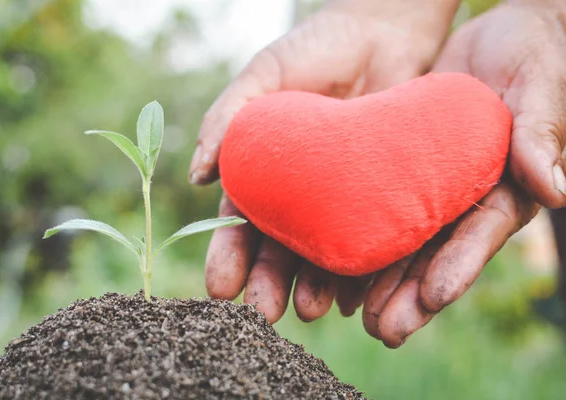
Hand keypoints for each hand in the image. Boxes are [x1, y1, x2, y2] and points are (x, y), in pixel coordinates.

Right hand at [189, 0, 460, 322]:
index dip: (228, 255)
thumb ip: (227, 118)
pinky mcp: (384, 196)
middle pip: (280, 248)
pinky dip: (363, 270)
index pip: (241, 222)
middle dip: (269, 282)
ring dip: (314, 285)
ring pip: (323, 253)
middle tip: (264, 312)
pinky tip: (356, 296)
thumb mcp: (264, 74)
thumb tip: (197, 175)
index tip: (220, 288)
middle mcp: (302, 193)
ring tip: (310, 309)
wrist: (386, 28)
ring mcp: (343, 199)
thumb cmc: (317, 46)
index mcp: (266, 172)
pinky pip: (372, 240)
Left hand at [363, 0, 565, 347]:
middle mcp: (467, 198)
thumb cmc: (527, 53)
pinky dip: (361, 240)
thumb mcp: (537, 85)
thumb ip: (539, 132)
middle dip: (413, 295)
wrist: (491, 37)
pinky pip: (380, 210)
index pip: (481, 234)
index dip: (459, 266)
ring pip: (405, 243)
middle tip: (385, 331)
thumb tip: (556, 189)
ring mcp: (434, 190)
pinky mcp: (404, 173)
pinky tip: (338, 270)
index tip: (434, 297)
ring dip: (382, 282)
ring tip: (358, 318)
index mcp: (505, 186)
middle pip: (439, 254)